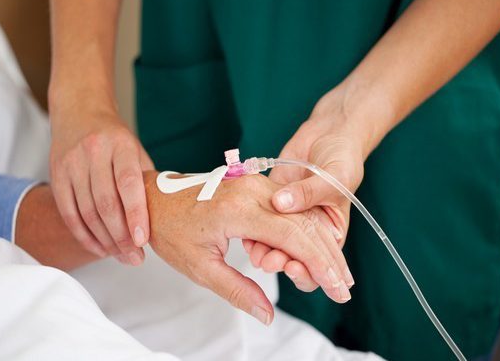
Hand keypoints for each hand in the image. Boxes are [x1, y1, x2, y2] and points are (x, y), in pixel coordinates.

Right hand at [49, 92, 153, 265]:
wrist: (79, 112)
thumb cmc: (115, 139)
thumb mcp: (136, 151)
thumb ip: (146, 181)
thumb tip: (164, 218)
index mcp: (120, 145)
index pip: (128, 183)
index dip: (135, 213)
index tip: (142, 240)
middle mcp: (93, 153)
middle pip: (105, 203)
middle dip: (121, 237)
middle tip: (136, 258)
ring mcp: (71, 164)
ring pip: (86, 212)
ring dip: (105, 241)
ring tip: (122, 256)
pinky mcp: (56, 175)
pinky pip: (68, 213)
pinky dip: (84, 235)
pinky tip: (99, 248)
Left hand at [144, 171, 353, 325]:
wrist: (154, 199)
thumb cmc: (172, 231)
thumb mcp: (200, 267)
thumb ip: (238, 290)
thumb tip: (268, 315)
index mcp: (239, 210)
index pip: (293, 238)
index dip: (319, 265)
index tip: (337, 289)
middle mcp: (252, 191)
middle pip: (305, 225)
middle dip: (329, 258)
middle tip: (344, 287)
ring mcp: (255, 184)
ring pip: (301, 214)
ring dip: (322, 244)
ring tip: (338, 273)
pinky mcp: (255, 185)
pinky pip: (289, 208)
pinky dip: (307, 230)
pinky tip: (318, 250)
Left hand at [244, 85, 379, 289]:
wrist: (330, 132)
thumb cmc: (343, 156)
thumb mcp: (336, 176)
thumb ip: (308, 192)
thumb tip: (281, 203)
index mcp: (329, 228)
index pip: (319, 260)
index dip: (310, 272)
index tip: (295, 268)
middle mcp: (307, 226)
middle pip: (296, 257)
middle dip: (283, 264)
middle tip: (271, 261)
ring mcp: (287, 214)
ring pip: (276, 243)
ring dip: (267, 252)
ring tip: (257, 253)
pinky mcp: (271, 200)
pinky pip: (261, 223)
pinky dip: (255, 234)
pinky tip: (246, 238)